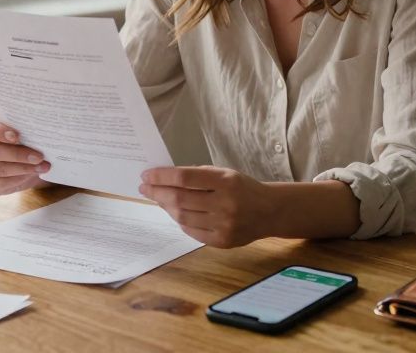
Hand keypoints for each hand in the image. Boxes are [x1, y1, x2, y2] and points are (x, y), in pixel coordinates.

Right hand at [0, 116, 50, 194]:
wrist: (17, 160)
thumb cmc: (18, 140)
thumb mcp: (20, 131)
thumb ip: (23, 129)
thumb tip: (38, 132)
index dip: (0, 131)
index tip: (18, 136)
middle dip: (18, 154)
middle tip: (39, 156)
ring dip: (23, 168)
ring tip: (42, 166)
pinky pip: (0, 183)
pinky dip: (18, 179)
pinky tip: (31, 175)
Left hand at [140, 166, 273, 247]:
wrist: (270, 211)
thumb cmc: (243, 188)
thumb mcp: (225, 174)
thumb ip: (198, 176)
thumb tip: (165, 179)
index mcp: (226, 182)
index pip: (184, 178)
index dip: (162, 176)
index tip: (147, 175)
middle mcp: (225, 204)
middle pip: (180, 199)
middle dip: (157, 193)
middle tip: (145, 188)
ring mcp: (224, 225)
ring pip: (182, 217)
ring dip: (166, 207)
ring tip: (158, 199)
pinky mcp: (222, 241)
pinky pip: (191, 232)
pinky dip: (180, 221)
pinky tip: (175, 213)